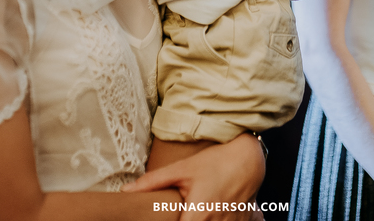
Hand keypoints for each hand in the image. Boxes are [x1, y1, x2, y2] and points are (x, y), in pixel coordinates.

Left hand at [123, 133, 264, 220]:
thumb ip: (153, 182)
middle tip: (182, 211)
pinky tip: (214, 212)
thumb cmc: (214, 161)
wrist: (247, 157)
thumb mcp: (182, 169)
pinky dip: (219, 220)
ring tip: (198, 211)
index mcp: (199, 213)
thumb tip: (126, 190)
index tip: (168, 220)